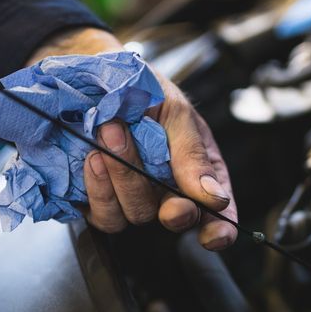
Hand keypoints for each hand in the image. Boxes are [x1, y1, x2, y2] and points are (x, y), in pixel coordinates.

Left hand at [28, 27, 237, 250]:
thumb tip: (214, 197)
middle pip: (174, 217)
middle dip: (161, 196)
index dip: (219, 230)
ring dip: (123, 179)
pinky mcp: (98, 201)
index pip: (215, 213)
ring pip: (135, 216)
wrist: (91, 76)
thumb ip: (193, 154)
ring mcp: (131, 198)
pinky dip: (98, 188)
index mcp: (196, 171)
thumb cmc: (142, 89)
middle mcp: (166, 191)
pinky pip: (103, 215)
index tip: (214, 235)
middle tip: (152, 165)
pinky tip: (93, 158)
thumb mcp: (176, 112)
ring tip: (110, 134)